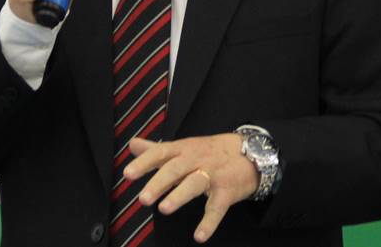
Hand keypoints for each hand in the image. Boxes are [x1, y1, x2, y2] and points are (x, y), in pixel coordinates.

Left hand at [124, 134, 259, 242]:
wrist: (252, 153)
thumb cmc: (212, 152)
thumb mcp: (185, 146)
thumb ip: (157, 149)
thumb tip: (133, 145)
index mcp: (184, 149)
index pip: (161, 153)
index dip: (144, 162)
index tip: (128, 174)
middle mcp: (197, 159)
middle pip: (175, 169)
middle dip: (158, 183)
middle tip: (143, 199)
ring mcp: (213, 174)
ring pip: (194, 183)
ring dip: (179, 196)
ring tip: (164, 209)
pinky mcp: (227, 191)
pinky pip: (217, 207)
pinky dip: (209, 222)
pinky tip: (199, 235)